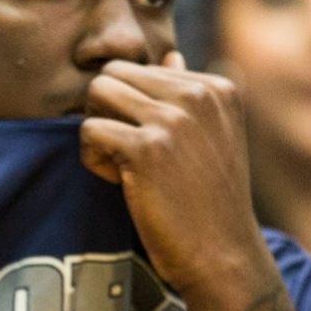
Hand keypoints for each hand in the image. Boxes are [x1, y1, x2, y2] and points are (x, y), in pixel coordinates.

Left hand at [80, 55, 269, 298]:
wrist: (222, 256)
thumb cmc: (209, 201)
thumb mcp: (212, 137)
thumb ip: (189, 93)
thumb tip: (171, 53)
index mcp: (216, 87)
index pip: (141, 69)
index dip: (135, 109)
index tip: (157, 148)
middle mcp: (199, 94)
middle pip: (113, 74)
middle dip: (108, 111)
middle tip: (128, 153)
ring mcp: (174, 118)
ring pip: (96, 92)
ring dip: (99, 130)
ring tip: (124, 165)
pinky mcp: (147, 148)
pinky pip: (88, 130)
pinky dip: (94, 159)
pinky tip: (122, 183)